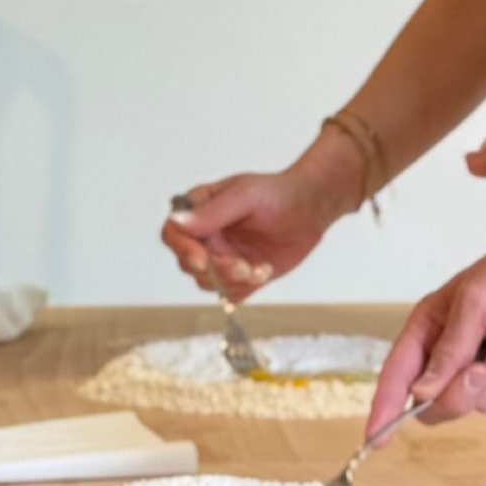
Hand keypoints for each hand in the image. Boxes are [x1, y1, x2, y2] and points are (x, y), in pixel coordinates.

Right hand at [160, 140, 361, 300]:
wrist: (311, 209)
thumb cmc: (277, 193)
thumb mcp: (245, 195)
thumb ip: (213, 211)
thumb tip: (179, 222)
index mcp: (199, 210)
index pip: (174, 234)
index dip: (183, 249)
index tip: (202, 259)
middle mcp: (205, 236)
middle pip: (189, 264)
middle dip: (217, 269)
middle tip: (244, 267)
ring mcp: (222, 256)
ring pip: (208, 282)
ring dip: (233, 280)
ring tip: (261, 268)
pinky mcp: (240, 274)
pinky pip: (230, 292)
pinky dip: (245, 288)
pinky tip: (264, 271)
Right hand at [366, 227, 485, 438]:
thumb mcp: (474, 301)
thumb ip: (449, 349)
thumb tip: (421, 393)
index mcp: (429, 331)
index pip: (398, 377)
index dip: (384, 409)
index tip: (376, 440)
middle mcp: (452, 356)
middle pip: (439, 405)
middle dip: (462, 390)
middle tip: (480, 366)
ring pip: (484, 404)